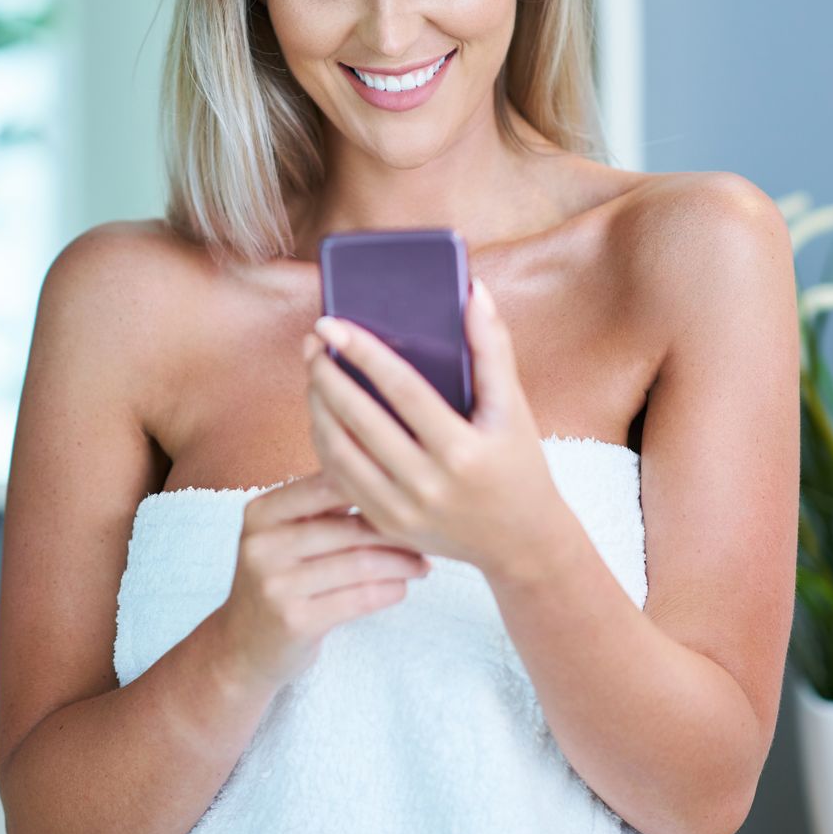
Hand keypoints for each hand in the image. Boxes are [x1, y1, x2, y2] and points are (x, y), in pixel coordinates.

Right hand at [211, 469, 431, 692]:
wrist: (242, 646)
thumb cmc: (278, 581)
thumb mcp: (283, 536)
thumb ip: (322, 507)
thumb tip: (389, 476)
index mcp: (262, 512)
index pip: (327, 485)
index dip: (375, 487)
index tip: (409, 494)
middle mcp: (263, 544)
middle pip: (349, 527)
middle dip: (397, 531)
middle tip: (428, 535)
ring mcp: (276, 584)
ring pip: (360, 563)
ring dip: (402, 564)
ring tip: (422, 564)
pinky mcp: (295, 621)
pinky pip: (359, 598)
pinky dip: (390, 591)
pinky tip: (402, 588)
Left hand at [302, 276, 569, 576]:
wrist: (520, 541)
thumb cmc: (518, 463)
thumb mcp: (513, 408)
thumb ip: (493, 348)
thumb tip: (475, 292)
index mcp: (463, 451)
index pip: (402, 389)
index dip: (363, 352)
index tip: (332, 323)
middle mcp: (429, 485)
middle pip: (359, 419)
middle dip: (327, 375)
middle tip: (312, 343)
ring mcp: (403, 510)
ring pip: (339, 451)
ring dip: (317, 408)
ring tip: (313, 373)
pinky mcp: (385, 525)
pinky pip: (339, 479)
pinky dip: (324, 442)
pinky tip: (322, 413)